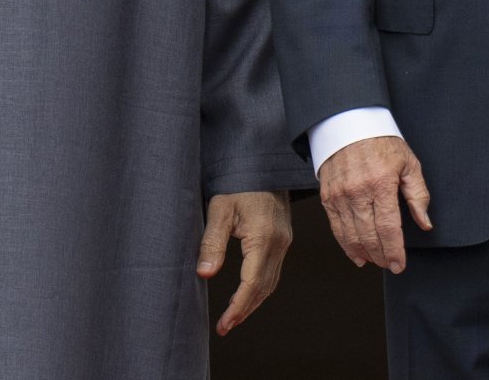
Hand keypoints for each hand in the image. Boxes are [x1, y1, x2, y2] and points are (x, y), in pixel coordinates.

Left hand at [196, 189, 291, 336]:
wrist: (262, 161)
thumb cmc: (238, 181)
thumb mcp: (219, 208)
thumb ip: (211, 242)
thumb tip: (204, 274)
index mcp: (263, 238)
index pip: (251, 283)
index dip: (237, 307)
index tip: (224, 324)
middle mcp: (279, 243)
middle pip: (264, 288)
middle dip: (245, 310)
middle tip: (225, 326)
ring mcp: (284, 241)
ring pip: (271, 282)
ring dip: (253, 302)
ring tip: (233, 317)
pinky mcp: (282, 238)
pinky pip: (273, 270)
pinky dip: (260, 287)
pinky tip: (247, 293)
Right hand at [318, 135, 432, 273]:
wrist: (349, 124)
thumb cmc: (381, 142)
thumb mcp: (408, 163)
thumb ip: (418, 195)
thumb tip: (425, 223)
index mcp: (381, 183)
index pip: (388, 228)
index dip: (394, 251)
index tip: (400, 265)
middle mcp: (358, 192)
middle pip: (369, 236)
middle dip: (382, 256)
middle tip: (390, 265)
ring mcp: (340, 196)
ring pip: (352, 236)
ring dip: (365, 253)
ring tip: (376, 261)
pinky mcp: (328, 197)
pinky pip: (336, 228)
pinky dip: (346, 245)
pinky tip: (357, 255)